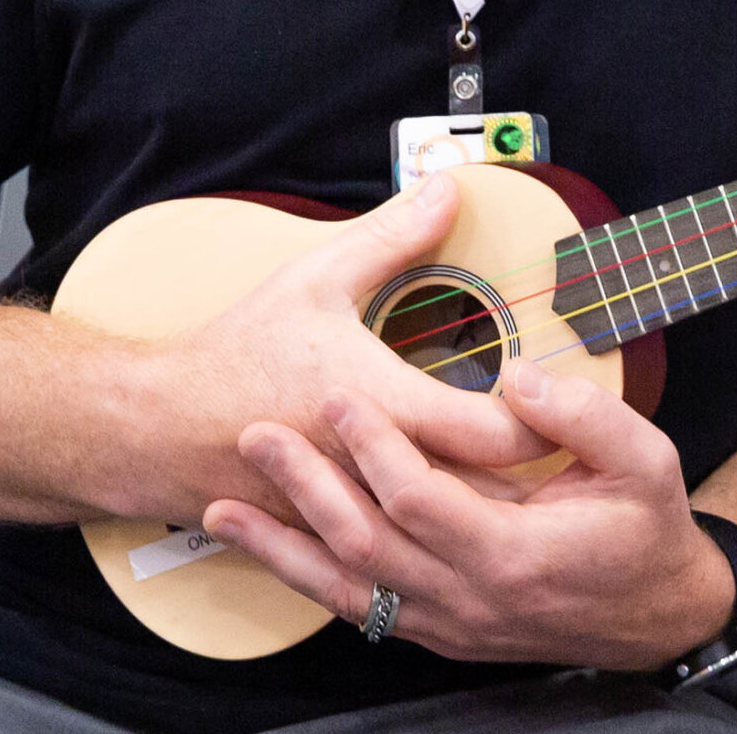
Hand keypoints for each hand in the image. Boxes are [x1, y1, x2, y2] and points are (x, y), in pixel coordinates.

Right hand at [128, 175, 549, 524]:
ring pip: (446, 530)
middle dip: (529, 481)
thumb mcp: (318, 273)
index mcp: (382, 405)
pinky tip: (466, 527)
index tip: (562, 405)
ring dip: (489, 515)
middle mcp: (375, 470)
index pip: (487, 434)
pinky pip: (402, 547)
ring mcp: (356, 512)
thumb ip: (392, 234)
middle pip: (480, 493)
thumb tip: (448, 189)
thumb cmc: (240, 349)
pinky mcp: (335, 534)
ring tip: (539, 501)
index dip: (538, 425)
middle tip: (574, 458)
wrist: (161, 425)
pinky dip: (436, 537)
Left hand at [199, 356, 736, 667]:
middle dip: (302, 488)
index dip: (371, 447)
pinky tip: (273, 551)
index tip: (336, 396)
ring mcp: (448, 624)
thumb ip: (581, 416)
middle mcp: (467, 600)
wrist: (660, 618)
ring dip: (281, 548)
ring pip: (346, 589)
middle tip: (254, 436)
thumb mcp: (646, 461)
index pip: (416, 498)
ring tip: (222, 509)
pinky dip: (308, 580)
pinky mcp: (437, 631)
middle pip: (363, 544)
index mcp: (511, 554)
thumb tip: (517, 377)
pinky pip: (359, 608)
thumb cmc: (650, 530)